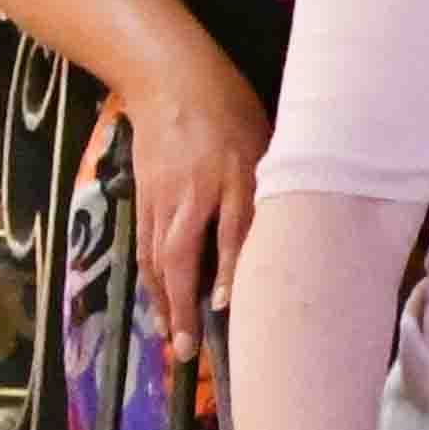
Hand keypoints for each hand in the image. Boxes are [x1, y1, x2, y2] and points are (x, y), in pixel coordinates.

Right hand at [121, 48, 270, 358]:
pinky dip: (152, 278)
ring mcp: (161, 198)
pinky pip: (146, 246)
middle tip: (187, 352)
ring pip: (157, 258)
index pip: (231, 235)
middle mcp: (190, 195)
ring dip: (163, 302)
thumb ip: (268, 190)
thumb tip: (283, 237)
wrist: (167, 77)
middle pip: (180, 259)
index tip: (228, 311)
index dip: (230, 274)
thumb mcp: (263, 143)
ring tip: (172, 339)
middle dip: (182, 309)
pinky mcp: (145, 197)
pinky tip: (160, 300)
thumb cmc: (229, 110)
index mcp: (229, 178)